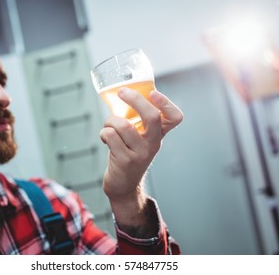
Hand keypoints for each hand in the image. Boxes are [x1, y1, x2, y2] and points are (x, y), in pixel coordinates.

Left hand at [100, 87, 182, 231]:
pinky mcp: (125, 160)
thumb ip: (136, 120)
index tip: (153, 93)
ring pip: (123, 124)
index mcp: (158, 134)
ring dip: (110, 120)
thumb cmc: (128, 154)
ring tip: (107, 126)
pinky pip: (110, 135)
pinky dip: (103, 132)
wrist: (123, 186)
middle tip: (122, 92)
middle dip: (134, 99)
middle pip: (152, 116)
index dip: (166, 103)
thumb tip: (122, 93)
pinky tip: (104, 138)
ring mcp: (140, 153)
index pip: (175, 118)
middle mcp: (153, 143)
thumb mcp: (139, 138)